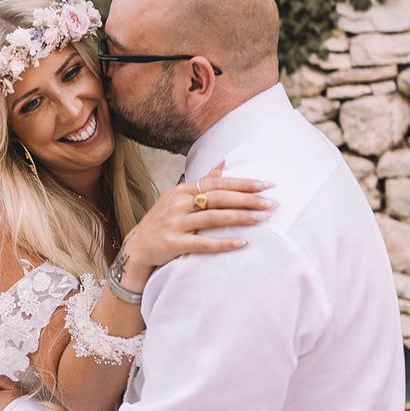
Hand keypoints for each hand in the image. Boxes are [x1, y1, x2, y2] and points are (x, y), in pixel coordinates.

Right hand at [117, 162, 275, 286]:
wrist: (136, 248)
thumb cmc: (163, 221)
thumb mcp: (178, 197)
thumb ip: (202, 182)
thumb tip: (223, 162)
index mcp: (182, 189)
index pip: (218, 182)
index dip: (243, 183)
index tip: (267, 185)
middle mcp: (178, 203)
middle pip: (219, 198)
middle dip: (248, 199)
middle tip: (273, 204)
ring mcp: (175, 223)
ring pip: (213, 218)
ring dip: (240, 217)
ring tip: (263, 219)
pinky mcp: (173, 243)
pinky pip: (203, 243)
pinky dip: (224, 243)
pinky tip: (243, 243)